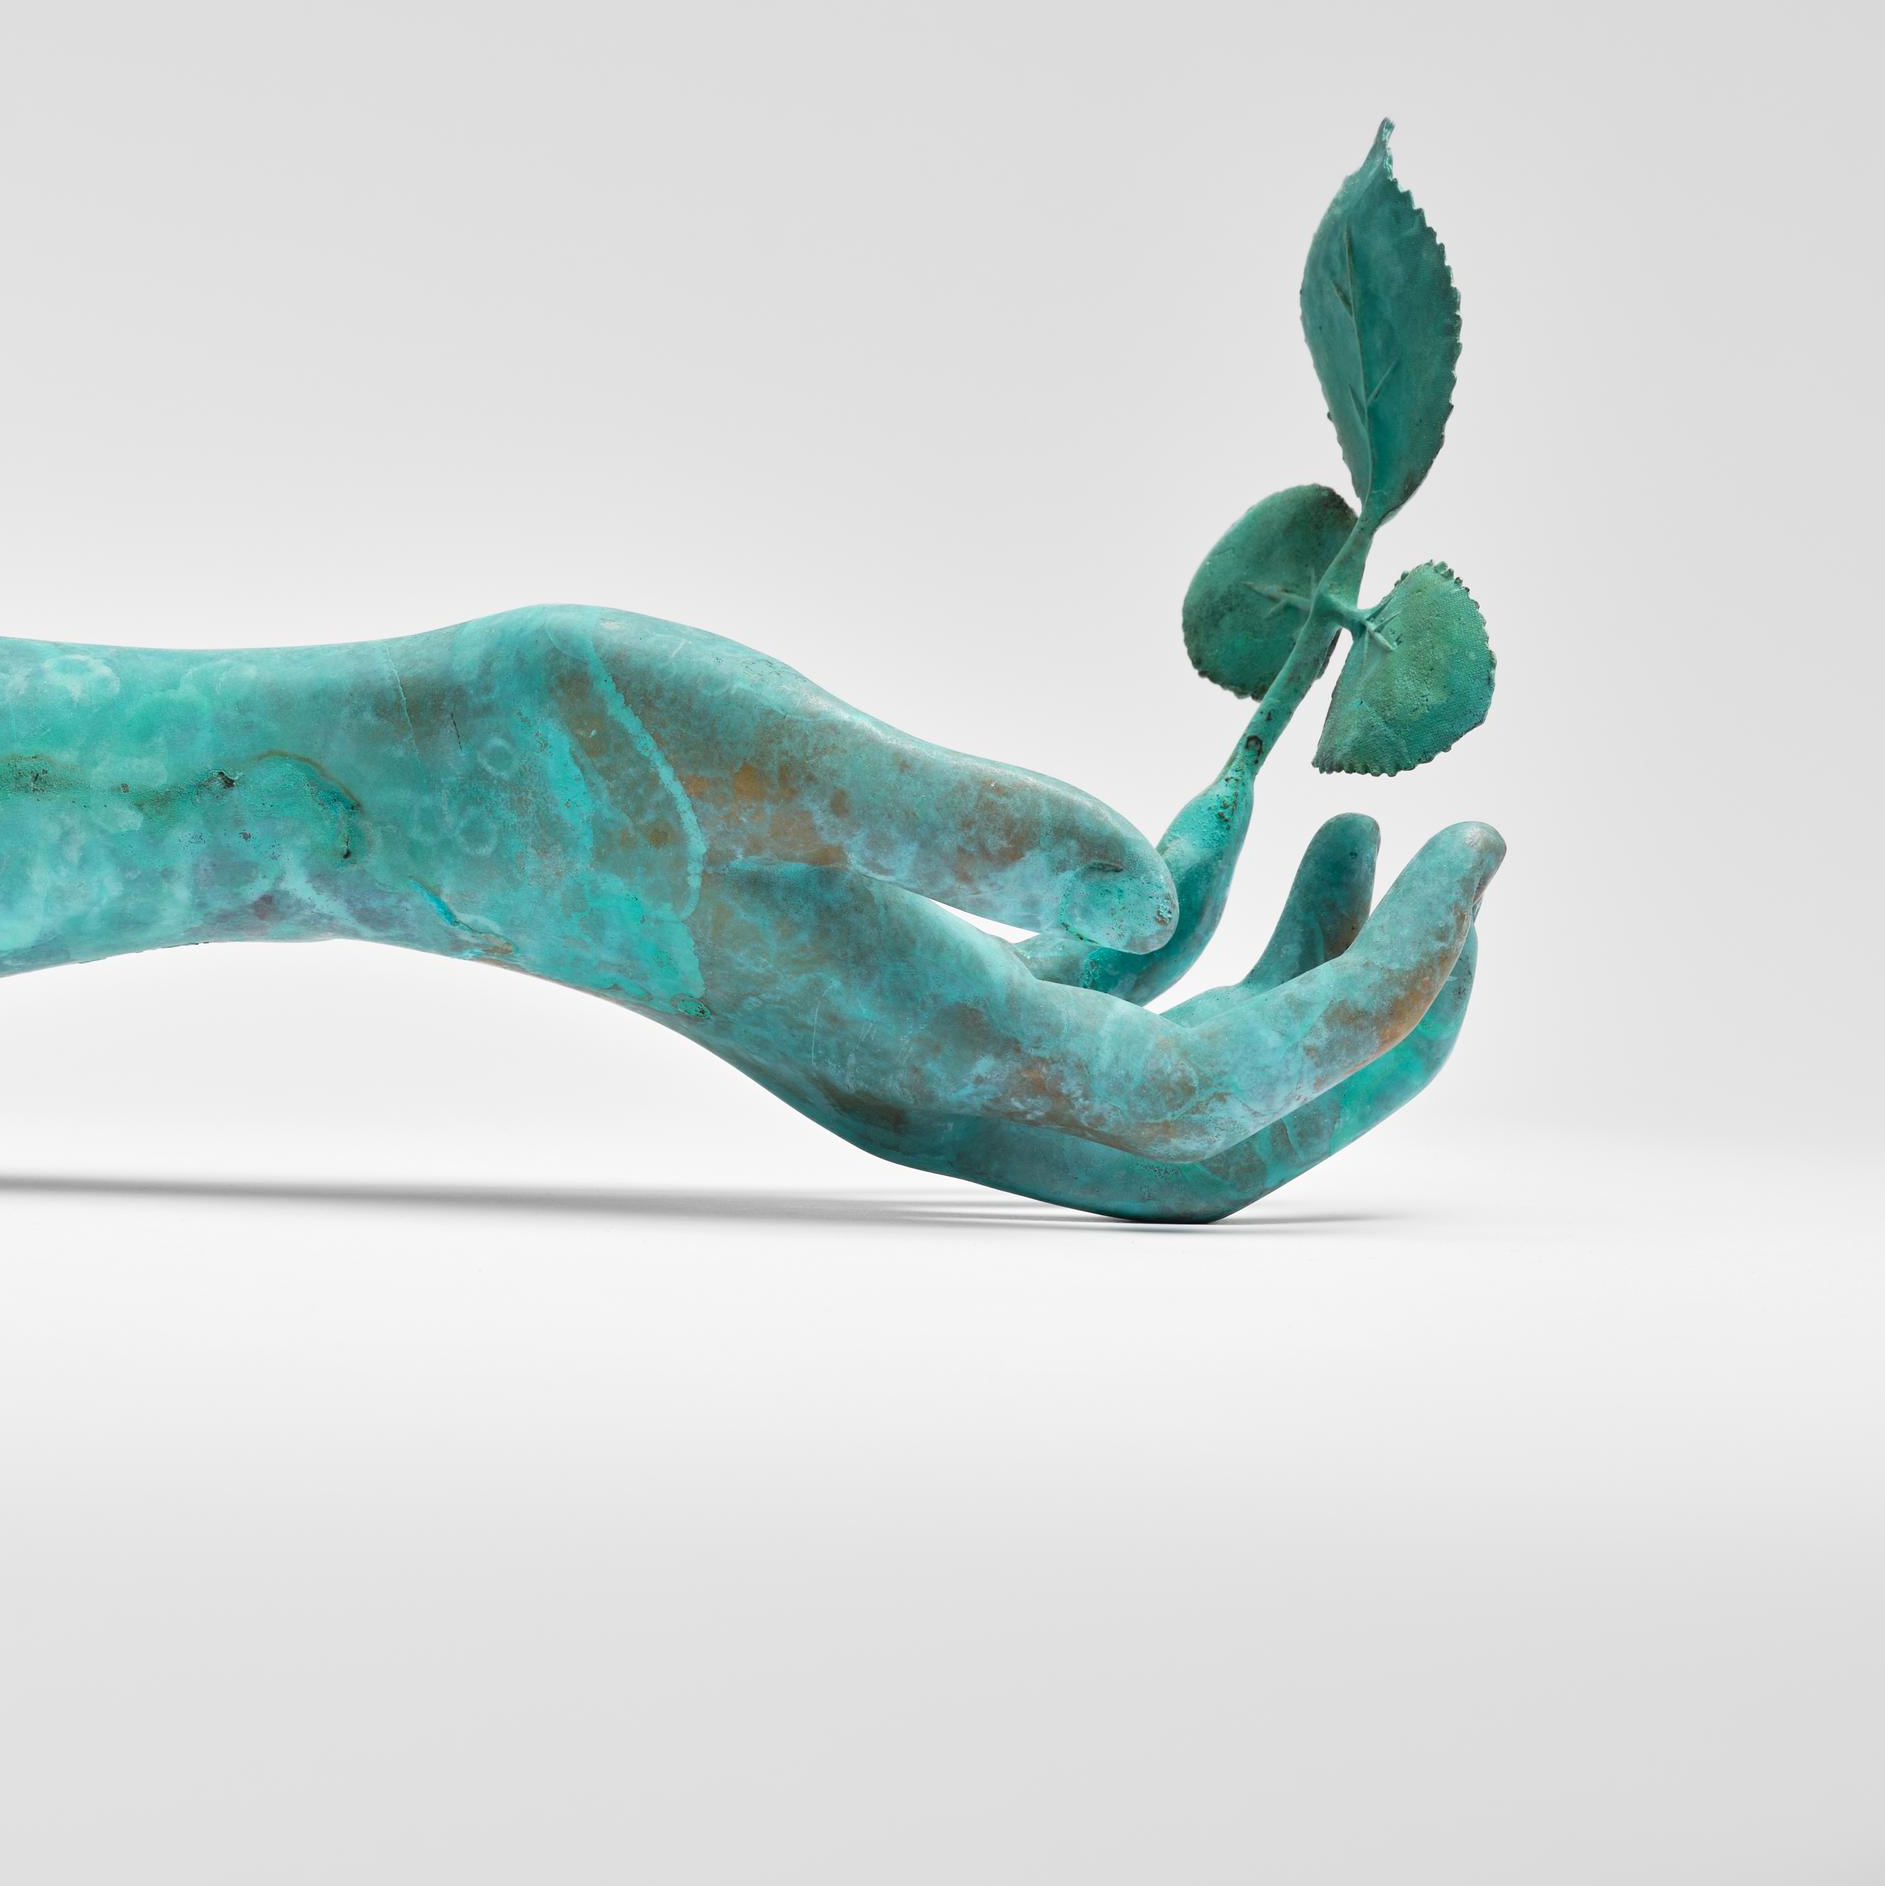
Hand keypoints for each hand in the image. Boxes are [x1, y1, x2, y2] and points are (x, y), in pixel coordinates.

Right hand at [531, 613, 1499, 1219]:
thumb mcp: (781, 745)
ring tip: (1337, 832)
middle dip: (1371, 1026)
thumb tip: (1155, 886)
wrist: (414, 786)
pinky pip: (1081, 1024)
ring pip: (1162, 1093)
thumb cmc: (572, 748)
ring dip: (1282, 990)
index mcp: (940, 1044)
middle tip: (1452, 875)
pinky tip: (1179, 830)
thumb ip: (971, 818)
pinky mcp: (870, 1000)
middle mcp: (937, 1087)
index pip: (1231, 1080)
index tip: (1470, 852)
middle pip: (1227, 1140)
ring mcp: (902, 1055)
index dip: (1380, 990)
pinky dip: (1173, 949)